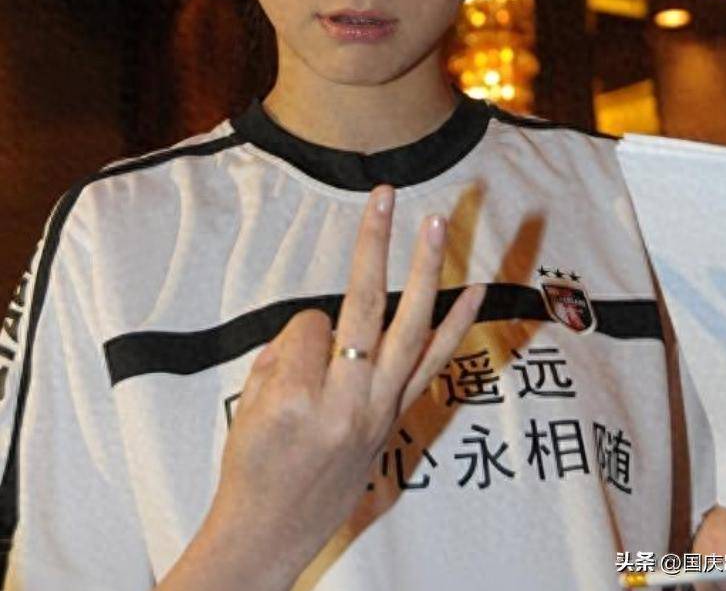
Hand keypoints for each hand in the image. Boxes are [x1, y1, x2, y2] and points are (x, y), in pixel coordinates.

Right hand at [204, 184, 484, 589]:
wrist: (271, 535)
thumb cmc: (251, 468)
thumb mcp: (247, 405)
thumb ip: (286, 354)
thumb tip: (325, 325)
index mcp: (293, 398)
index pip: (307, 322)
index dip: (296, 334)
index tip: (288, 363)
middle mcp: (344, 404)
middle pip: (364, 306)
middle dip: (375, 245)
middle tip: (387, 195)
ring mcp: (377, 413)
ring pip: (408, 328)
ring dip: (422, 271)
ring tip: (435, 225)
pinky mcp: (395, 420)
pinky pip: (432, 365)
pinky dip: (454, 326)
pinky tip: (473, 293)